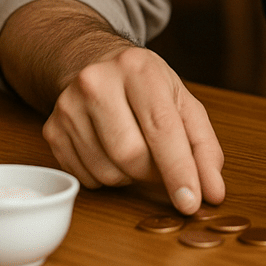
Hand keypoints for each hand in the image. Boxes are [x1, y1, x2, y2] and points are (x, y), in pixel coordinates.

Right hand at [43, 45, 226, 214]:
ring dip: (130, 177)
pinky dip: (106, 177)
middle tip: (161, 168)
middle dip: (153, 174)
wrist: (95, 63)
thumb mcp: (182, 103)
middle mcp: (98, 81)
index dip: (179, 170)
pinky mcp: (52, 129)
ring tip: (134, 150)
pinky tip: (110, 152)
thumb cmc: (145, 87)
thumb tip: (213, 192)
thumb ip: (204, 147)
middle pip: (130, 155)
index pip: (161, 128)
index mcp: (138, 68)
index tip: (191, 202)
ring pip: (107, 172)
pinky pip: (86, 178)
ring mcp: (69, 106)